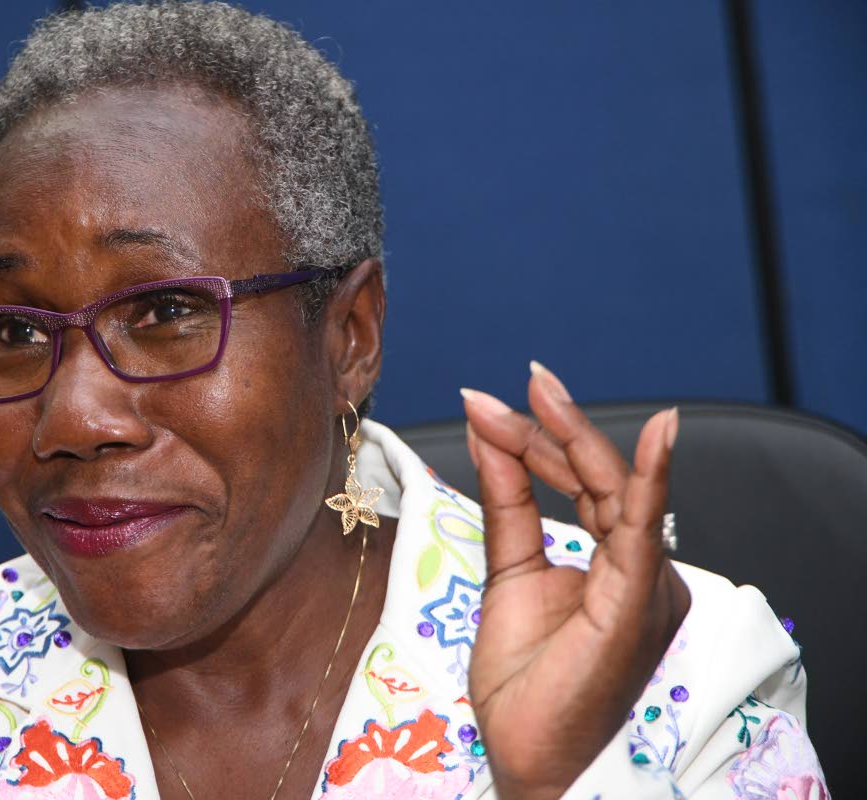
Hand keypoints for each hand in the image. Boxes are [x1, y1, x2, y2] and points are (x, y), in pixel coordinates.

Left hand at [461, 363, 690, 799]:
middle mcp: (638, 570)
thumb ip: (508, 502)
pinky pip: (644, 529)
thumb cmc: (526, 685)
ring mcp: (644, 583)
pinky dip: (651, 477)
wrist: (528, 758)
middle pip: (600, 478)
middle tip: (521, 382)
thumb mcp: (508, 573)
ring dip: (570, 437)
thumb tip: (492, 435)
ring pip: (614, 488)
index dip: (542, 439)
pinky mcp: (637, 601)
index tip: (494, 402)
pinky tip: (658, 433)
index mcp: (612, 566)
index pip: (585, 484)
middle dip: (554, 426)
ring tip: (534, 391)